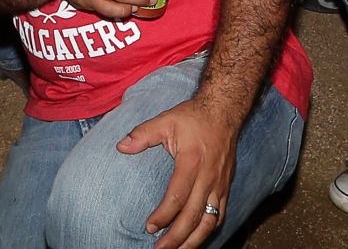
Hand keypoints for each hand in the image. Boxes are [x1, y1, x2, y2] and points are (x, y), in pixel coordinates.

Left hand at [115, 97, 241, 248]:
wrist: (224, 110)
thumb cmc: (193, 117)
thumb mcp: (166, 120)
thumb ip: (143, 134)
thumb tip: (121, 146)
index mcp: (192, 161)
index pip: (178, 196)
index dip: (163, 215)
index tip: (149, 226)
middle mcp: (208, 176)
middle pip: (194, 216)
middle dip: (176, 237)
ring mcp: (219, 184)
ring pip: (210, 221)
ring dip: (194, 241)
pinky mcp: (226, 187)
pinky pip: (220, 215)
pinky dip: (208, 231)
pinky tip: (196, 239)